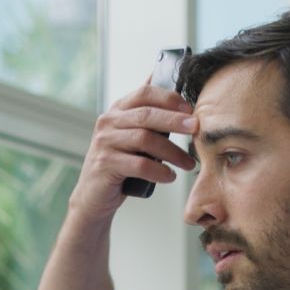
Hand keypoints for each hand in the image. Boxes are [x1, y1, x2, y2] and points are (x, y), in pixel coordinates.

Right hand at [68, 82, 197, 222]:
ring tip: (188, 163)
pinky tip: (170, 176)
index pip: (144, 93)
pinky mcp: (105, 164)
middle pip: (146, 115)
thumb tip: (178, 98)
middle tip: (196, 128)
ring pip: (144, 139)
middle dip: (174, 120)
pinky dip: (159, 171)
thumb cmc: (121, 165)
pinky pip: (139, 165)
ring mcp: (104, 142)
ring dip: (172, 152)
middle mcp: (108, 122)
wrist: (93, 196)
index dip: (169, 98)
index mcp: (117, 110)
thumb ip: (150, 119)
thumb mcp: (132, 136)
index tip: (190, 108)